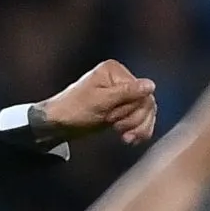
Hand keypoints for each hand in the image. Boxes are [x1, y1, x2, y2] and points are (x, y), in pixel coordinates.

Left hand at [32, 60, 158, 145]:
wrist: (58, 124)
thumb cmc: (74, 110)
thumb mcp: (100, 101)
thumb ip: (126, 93)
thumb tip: (151, 85)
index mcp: (114, 71)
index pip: (141, 91)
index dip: (134, 110)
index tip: (117, 123)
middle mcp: (121, 79)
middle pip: (146, 102)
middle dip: (135, 120)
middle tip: (118, 130)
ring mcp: (122, 94)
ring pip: (145, 111)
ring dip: (137, 127)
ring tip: (125, 138)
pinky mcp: (120, 107)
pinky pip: (140, 118)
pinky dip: (137, 129)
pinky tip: (130, 139)